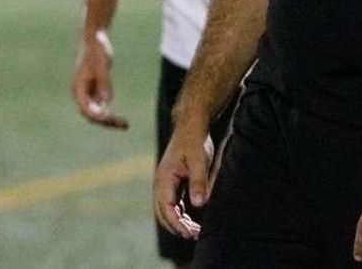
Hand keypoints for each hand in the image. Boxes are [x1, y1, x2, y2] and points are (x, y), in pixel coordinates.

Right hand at [71, 29, 128, 128]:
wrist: (95, 38)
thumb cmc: (97, 50)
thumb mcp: (103, 65)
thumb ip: (104, 83)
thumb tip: (106, 102)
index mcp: (78, 88)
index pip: (86, 109)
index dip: (98, 117)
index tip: (110, 119)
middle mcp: (81, 93)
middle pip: (91, 114)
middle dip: (105, 122)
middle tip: (123, 125)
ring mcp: (88, 92)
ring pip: (96, 112)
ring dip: (108, 119)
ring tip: (124, 125)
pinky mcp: (95, 89)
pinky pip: (101, 106)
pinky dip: (109, 112)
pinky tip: (119, 120)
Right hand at [153, 121, 212, 239]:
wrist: (192, 126)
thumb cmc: (195, 141)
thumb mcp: (199, 160)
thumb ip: (199, 181)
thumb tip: (199, 205)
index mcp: (164, 179)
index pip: (167, 208)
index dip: (177, 224)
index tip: (189, 234)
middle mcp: (161, 184)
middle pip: (164, 213)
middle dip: (177, 227)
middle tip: (195, 236)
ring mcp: (166, 185)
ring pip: (168, 211)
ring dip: (179, 223)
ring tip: (196, 232)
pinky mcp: (173, 184)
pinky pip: (173, 205)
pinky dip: (181, 215)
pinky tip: (192, 222)